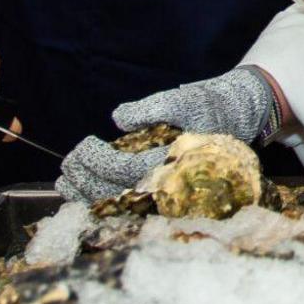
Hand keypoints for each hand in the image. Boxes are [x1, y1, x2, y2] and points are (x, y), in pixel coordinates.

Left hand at [56, 67, 274, 202]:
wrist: (236, 117)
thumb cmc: (208, 106)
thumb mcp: (182, 99)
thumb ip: (150, 108)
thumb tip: (119, 119)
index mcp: (174, 163)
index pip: (125, 170)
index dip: (98, 161)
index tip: (85, 144)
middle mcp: (169, 184)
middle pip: (117, 194)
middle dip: (86, 180)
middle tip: (67, 164)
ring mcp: (166, 192)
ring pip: (121, 204)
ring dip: (88, 194)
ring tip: (66, 181)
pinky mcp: (162, 191)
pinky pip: (127, 202)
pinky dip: (102, 198)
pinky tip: (84, 191)